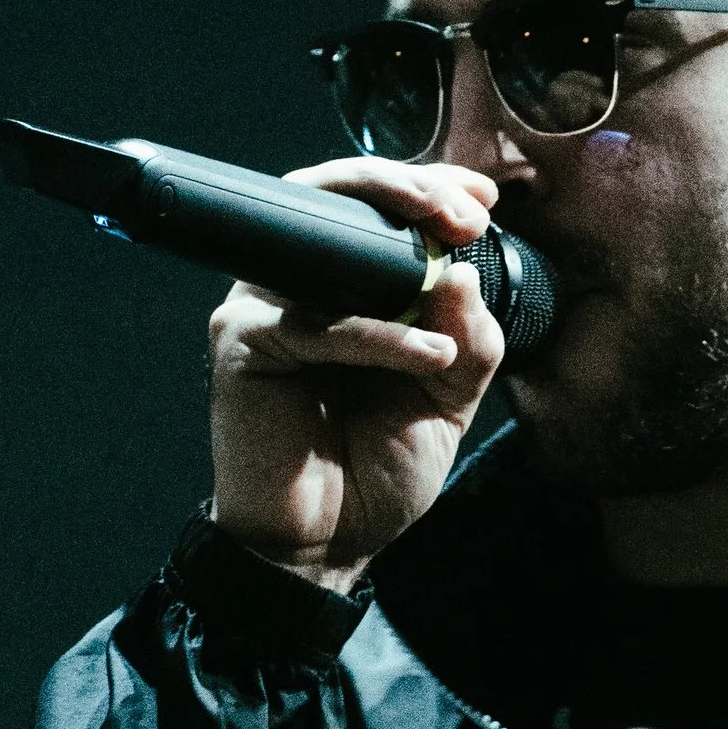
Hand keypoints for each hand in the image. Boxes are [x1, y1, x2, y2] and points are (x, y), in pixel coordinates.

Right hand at [207, 159, 504, 589]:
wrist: (327, 543)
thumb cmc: (375, 466)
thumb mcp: (448, 394)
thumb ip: (467, 334)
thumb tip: (462, 271)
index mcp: (344, 285)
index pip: (378, 207)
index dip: (429, 185)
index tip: (483, 202)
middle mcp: (297, 283)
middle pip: (337, 197)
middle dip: (410, 191)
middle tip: (464, 217)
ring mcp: (263, 307)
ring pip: (323, 246)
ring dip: (398, 251)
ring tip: (455, 275)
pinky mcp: (244, 344)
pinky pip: (319, 324)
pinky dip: (382, 337)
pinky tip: (430, 355)